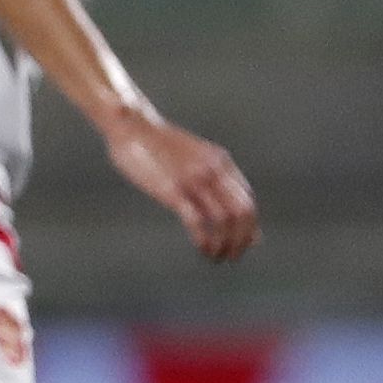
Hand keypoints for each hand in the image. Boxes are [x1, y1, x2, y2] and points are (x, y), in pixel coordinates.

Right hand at [102, 108, 260, 261]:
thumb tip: (224, 199)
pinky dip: (205, 241)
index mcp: (221, 162)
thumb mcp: (196, 157)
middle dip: (241, 240)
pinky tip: (202, 249)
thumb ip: (214, 178)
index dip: (249, 225)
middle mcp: (213, 171)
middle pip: (243, 213)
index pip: (248, 200)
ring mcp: (195, 180)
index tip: (242, 243)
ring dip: (224, 245)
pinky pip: (199, 222)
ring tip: (216, 257)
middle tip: (231, 256)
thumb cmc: (160, 147)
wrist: (132, 126)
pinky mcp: (174, 190)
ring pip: (224, 221)